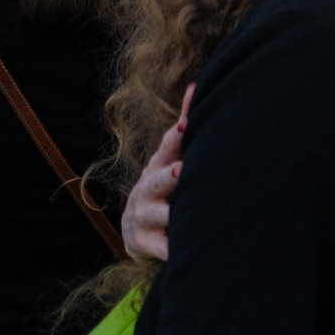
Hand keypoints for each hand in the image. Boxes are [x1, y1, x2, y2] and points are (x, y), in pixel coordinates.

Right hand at [123, 85, 191, 262]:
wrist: (137, 230)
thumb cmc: (165, 186)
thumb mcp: (169, 157)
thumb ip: (183, 127)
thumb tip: (196, 84)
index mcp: (158, 166)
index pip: (166, 148)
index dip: (175, 136)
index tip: (184, 124)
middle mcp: (147, 189)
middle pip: (156, 181)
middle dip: (168, 177)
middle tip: (180, 172)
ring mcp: (143, 216)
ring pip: (157, 216)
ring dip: (169, 215)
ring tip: (178, 214)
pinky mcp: (144, 243)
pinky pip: (161, 248)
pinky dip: (171, 250)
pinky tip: (183, 251)